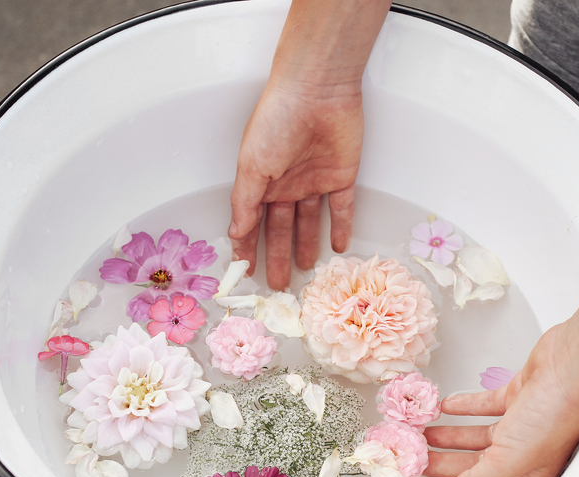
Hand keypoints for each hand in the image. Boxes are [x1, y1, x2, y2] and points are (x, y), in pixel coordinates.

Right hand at [229, 82, 363, 289]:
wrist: (317, 91)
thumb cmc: (277, 120)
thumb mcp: (251, 166)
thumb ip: (245, 203)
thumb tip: (236, 234)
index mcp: (261, 180)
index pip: (251, 222)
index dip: (246, 247)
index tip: (244, 270)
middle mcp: (286, 183)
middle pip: (280, 228)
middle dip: (276, 256)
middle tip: (276, 284)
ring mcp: (314, 181)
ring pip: (309, 222)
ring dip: (305, 245)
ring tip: (302, 271)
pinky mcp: (341, 176)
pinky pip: (342, 208)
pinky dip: (340, 227)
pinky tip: (337, 247)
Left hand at [415, 324, 578, 476]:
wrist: (574, 368)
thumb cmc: (555, 415)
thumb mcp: (510, 458)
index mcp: (527, 473)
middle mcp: (525, 451)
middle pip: (475, 465)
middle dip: (444, 467)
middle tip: (416, 464)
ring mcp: (523, 422)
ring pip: (478, 436)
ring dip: (450, 436)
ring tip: (422, 436)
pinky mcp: (519, 395)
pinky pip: (486, 406)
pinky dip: (465, 407)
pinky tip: (446, 408)